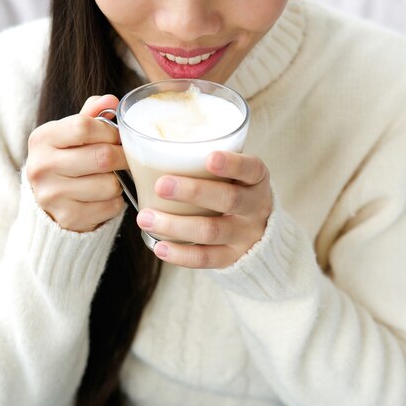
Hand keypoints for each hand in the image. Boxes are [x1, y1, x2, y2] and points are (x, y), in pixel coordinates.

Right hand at [27, 95, 126, 231]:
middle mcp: (42, 167)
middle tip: (127, 157)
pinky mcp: (68, 218)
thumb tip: (111, 100)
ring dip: (119, 181)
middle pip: (102, 157)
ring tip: (110, 177)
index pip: (84, 126)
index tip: (117, 137)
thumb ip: (91, 114)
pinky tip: (104, 196)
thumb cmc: (68, 157)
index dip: (110, 131)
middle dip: (123, 156)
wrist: (50, 199)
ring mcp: (52, 196)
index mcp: (42, 138)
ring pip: (110, 184)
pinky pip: (110, 206)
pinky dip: (116, 201)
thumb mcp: (72, 133)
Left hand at [136, 151, 271, 268]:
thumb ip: (205, 162)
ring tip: (146, 218)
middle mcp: (255, 206)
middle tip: (161, 185)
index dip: (231, 164)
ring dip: (175, 225)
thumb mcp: (233, 172)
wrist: (259, 230)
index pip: (250, 168)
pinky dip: (181, 255)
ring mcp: (245, 235)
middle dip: (193, 192)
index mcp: (256, 179)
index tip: (209, 158)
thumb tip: (153, 147)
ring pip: (211, 231)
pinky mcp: (232, 258)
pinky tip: (159, 247)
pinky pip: (206, 259)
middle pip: (228, 199)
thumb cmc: (233, 189)